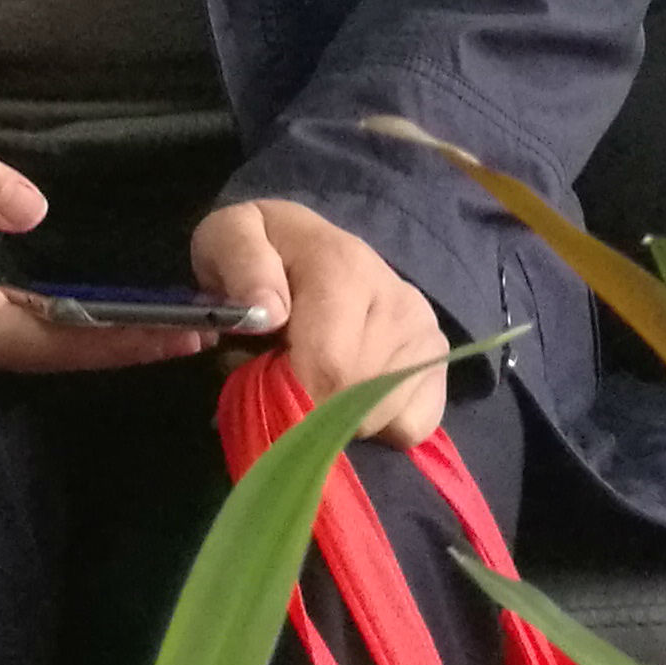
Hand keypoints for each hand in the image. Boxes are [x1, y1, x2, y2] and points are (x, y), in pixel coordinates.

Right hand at [0, 110, 219, 374]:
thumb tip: (34, 211)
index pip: (19, 332)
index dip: (90, 338)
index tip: (157, 328)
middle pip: (31, 358)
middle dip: (110, 352)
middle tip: (190, 337)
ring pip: (25, 358)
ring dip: (96, 353)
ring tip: (170, 338)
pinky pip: (14, 346)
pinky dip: (68, 343)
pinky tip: (111, 331)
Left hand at [193, 197, 449, 446]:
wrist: (302, 245)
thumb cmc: (260, 254)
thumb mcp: (228, 239)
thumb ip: (241, 265)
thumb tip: (269, 311)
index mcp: (343, 266)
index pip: (330, 363)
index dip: (291, 392)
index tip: (263, 387)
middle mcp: (397, 298)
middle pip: (354, 396)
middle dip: (308, 403)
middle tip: (283, 376)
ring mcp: (425, 330)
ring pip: (380, 416)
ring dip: (337, 416)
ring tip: (315, 374)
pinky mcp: (437, 360)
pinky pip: (410, 425)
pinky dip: (375, 424)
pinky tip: (350, 387)